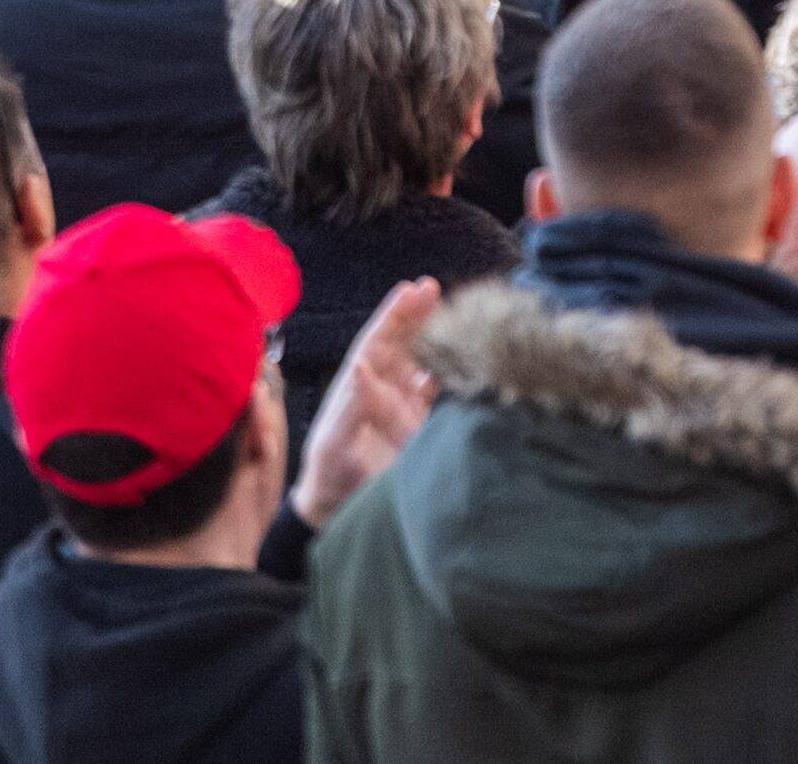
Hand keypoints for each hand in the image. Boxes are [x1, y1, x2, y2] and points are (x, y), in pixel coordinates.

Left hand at [293, 276, 441, 529]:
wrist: (340, 509)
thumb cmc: (329, 472)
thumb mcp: (335, 439)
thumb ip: (351, 404)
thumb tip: (361, 364)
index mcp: (358, 384)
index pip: (378, 340)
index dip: (395, 314)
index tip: (412, 288)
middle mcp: (381, 388)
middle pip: (403, 342)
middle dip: (418, 315)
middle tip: (435, 287)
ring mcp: (402, 405)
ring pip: (423, 362)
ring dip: (438, 340)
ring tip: (458, 317)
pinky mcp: (420, 426)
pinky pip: (438, 394)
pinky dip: (452, 377)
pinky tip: (467, 364)